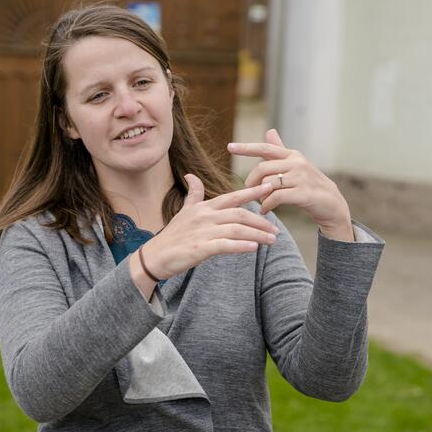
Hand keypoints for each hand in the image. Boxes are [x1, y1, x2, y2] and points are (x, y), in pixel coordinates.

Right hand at [140, 175, 279, 279]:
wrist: (155, 255)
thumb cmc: (173, 235)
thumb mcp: (184, 211)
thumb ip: (193, 194)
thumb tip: (191, 176)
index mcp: (204, 207)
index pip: (232, 196)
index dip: (252, 191)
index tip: (269, 186)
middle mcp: (205, 216)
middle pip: (239, 214)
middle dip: (261, 221)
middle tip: (276, 229)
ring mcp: (203, 231)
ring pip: (236, 229)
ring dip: (257, 234)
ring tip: (272, 240)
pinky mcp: (200, 248)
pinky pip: (225, 245)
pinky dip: (241, 246)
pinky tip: (254, 248)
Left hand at [228, 129, 353, 241]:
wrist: (331, 204)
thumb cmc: (309, 184)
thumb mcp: (295, 165)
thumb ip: (280, 150)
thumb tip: (269, 131)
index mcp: (292, 155)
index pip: (265, 148)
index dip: (246, 148)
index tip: (229, 147)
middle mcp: (297, 163)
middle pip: (263, 168)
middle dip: (252, 181)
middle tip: (249, 191)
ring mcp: (302, 178)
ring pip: (269, 183)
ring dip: (260, 195)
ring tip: (260, 203)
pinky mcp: (304, 193)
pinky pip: (277, 197)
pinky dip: (267, 205)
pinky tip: (265, 210)